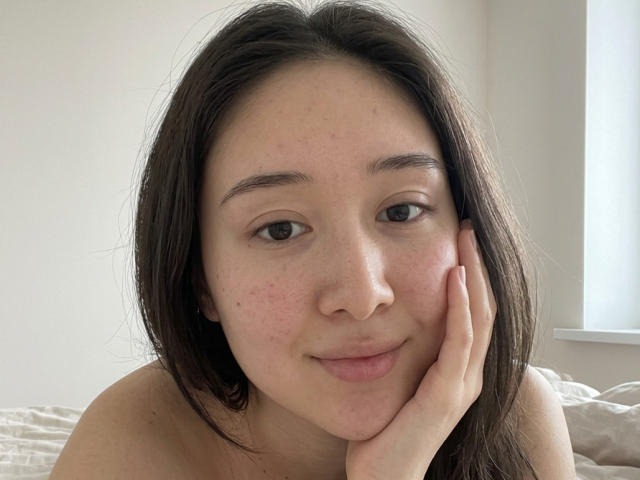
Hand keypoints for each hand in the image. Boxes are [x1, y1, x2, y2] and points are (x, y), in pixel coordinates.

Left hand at [345, 220, 496, 479]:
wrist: (384, 476)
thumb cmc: (385, 429)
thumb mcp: (397, 379)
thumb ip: (402, 351)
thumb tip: (380, 316)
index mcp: (456, 368)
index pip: (472, 311)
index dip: (470, 273)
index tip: (457, 238)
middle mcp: (467, 373)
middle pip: (484, 306)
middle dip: (477, 264)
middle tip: (467, 226)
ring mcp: (461, 384)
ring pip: (480, 317)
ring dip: (474, 274)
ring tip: (466, 238)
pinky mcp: (447, 394)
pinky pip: (459, 342)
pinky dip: (461, 308)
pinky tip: (455, 278)